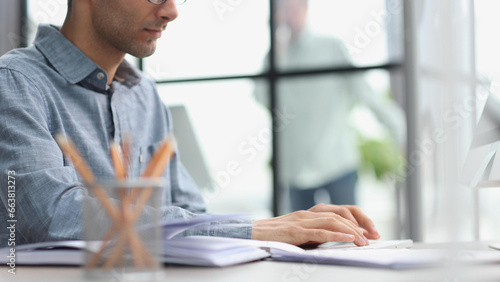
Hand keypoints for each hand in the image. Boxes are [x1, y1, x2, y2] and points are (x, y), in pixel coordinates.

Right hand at [251, 204, 379, 245]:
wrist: (254, 234)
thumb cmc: (276, 236)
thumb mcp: (302, 233)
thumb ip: (318, 233)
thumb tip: (340, 240)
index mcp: (312, 213)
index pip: (342, 210)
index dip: (360, 219)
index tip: (373, 231)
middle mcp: (309, 213)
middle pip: (342, 212)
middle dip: (362, 224)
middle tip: (375, 236)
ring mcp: (303, 220)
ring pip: (334, 220)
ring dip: (353, 231)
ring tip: (365, 241)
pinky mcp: (296, 230)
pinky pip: (320, 231)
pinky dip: (337, 234)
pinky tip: (348, 238)